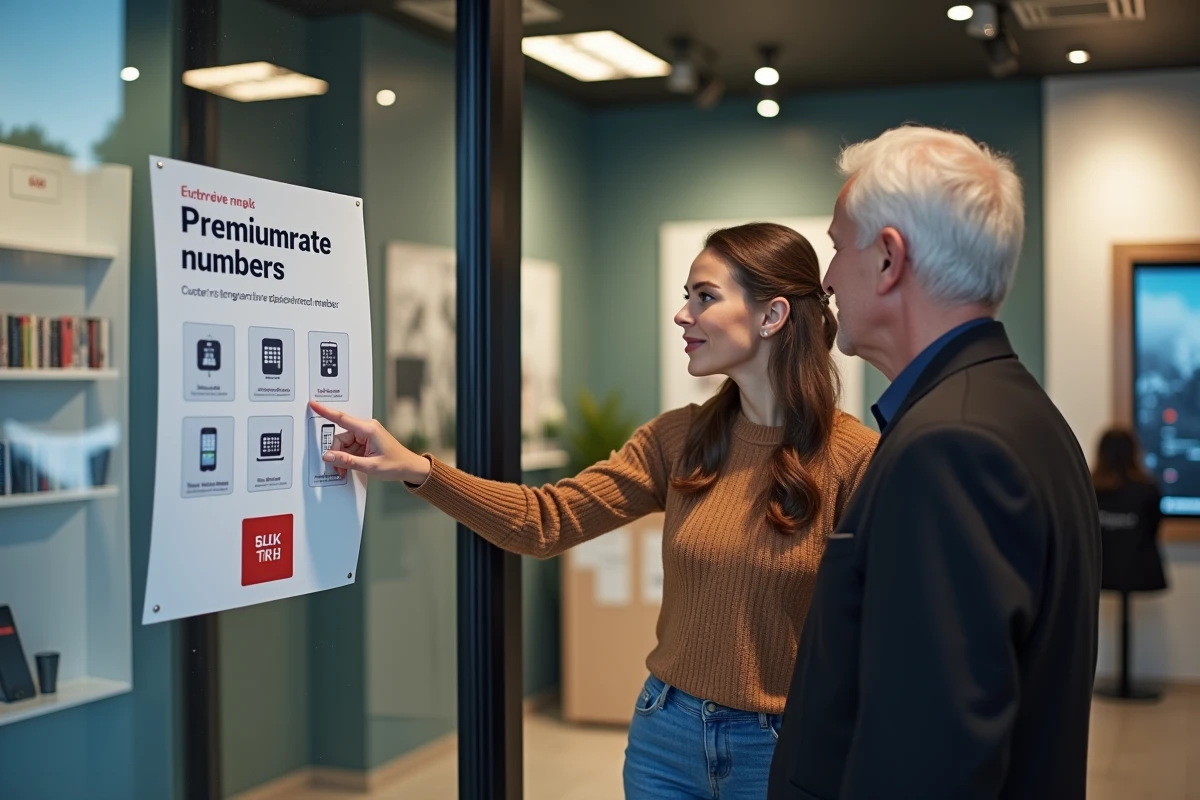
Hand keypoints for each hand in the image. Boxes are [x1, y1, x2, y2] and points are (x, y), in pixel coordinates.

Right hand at [308, 401, 431, 484]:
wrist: (409, 467)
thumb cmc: (396, 464)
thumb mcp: (370, 466)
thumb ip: (347, 461)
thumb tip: (329, 456)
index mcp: (369, 429)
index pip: (342, 418)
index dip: (325, 411)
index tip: (314, 404)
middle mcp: (366, 428)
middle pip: (340, 437)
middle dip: (337, 453)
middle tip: (339, 468)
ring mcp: (365, 434)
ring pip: (343, 444)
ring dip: (342, 458)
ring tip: (346, 470)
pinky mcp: (365, 441)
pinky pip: (349, 448)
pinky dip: (347, 458)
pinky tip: (351, 466)